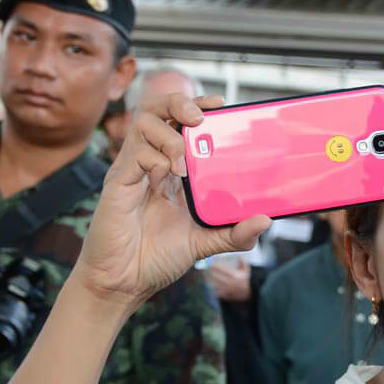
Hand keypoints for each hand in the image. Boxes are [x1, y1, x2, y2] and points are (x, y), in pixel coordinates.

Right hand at [72, 93, 271, 307]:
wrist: (123, 282)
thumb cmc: (157, 258)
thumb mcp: (204, 244)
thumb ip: (234, 234)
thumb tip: (266, 220)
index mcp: (170, 171)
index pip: (179, 123)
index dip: (197, 106)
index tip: (220, 104)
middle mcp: (150, 164)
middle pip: (156, 110)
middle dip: (179, 101)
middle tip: (201, 117)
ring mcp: (132, 171)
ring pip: (143, 123)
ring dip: (171, 136)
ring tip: (184, 164)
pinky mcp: (118, 183)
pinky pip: (135, 154)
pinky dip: (156, 158)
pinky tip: (165, 177)